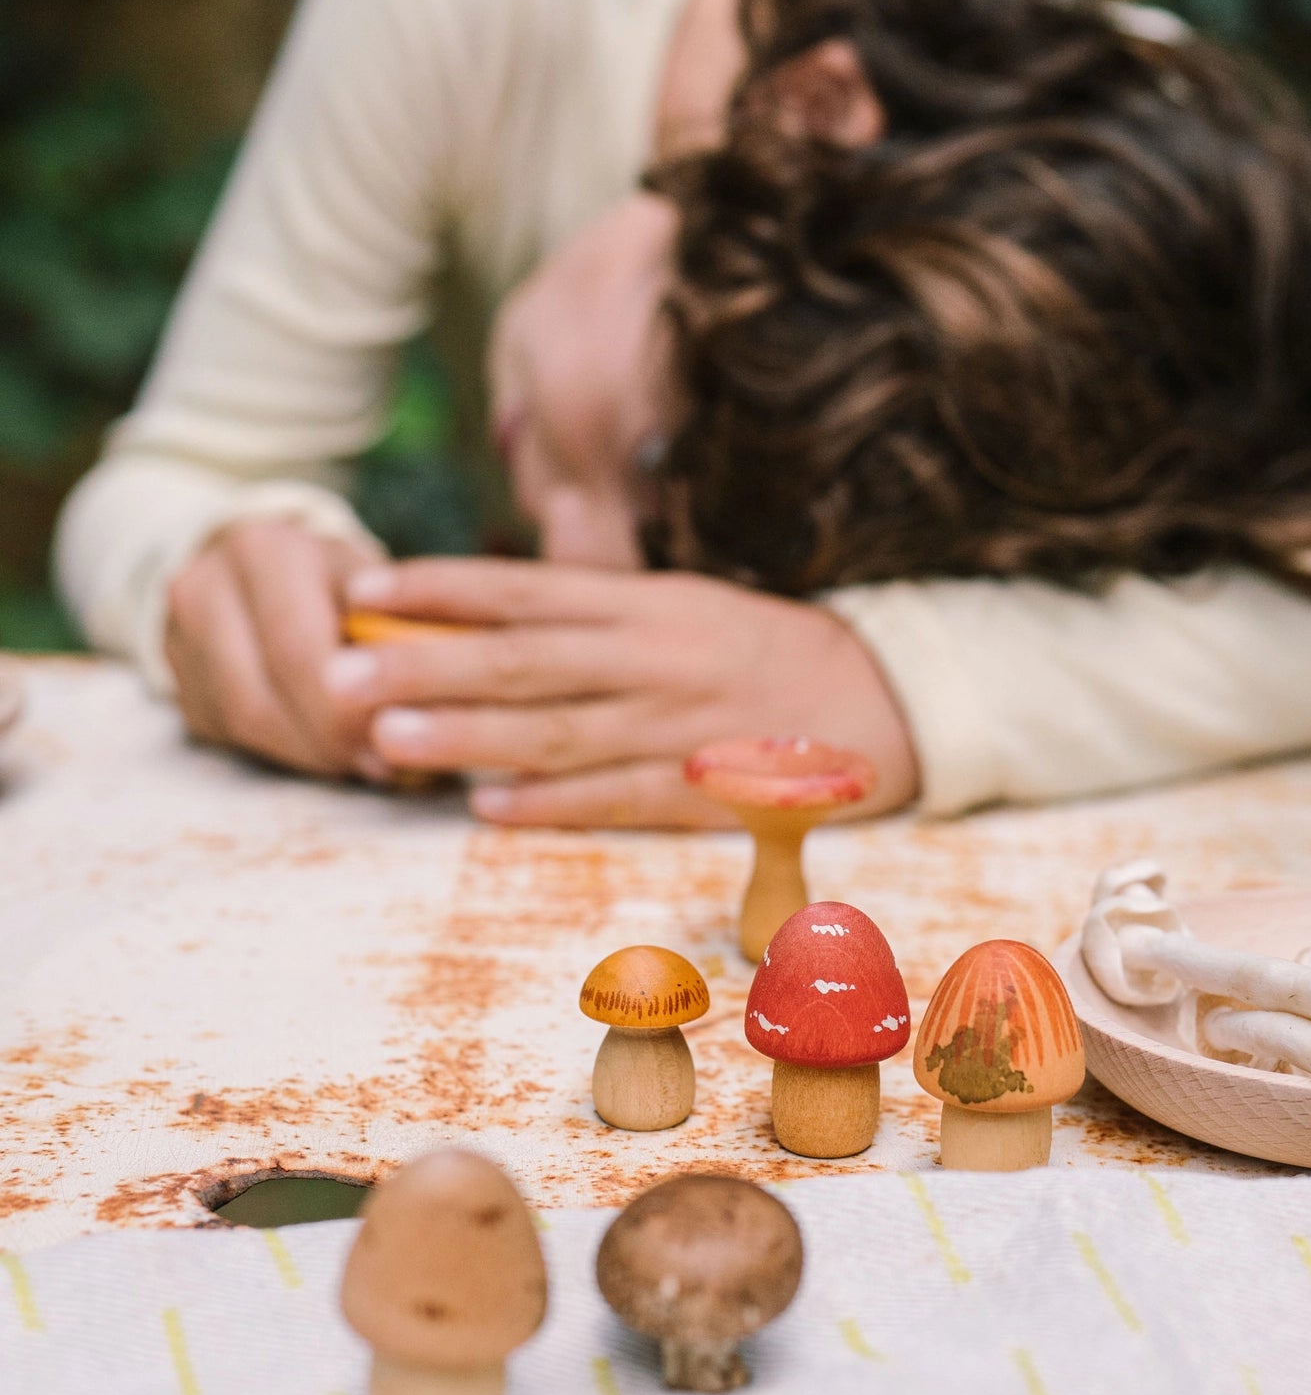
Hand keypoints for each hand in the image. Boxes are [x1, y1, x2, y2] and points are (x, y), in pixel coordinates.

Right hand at [165, 520, 386, 776]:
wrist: (262, 564)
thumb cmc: (344, 581)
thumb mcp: (379, 582)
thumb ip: (402, 631)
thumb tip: (431, 704)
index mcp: (266, 551)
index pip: (297, 648)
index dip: (346, 707)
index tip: (398, 735)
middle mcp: (207, 586)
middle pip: (260, 696)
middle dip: (328, 742)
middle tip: (383, 765)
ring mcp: (179, 636)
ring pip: (241, 722)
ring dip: (308, 755)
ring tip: (363, 764)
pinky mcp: (180, 682)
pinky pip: (230, 733)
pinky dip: (286, 752)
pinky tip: (330, 755)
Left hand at [327, 559, 919, 826]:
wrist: (884, 704)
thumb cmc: (761, 651)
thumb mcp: (683, 604)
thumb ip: (593, 606)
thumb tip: (483, 609)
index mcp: (649, 604)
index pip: (528, 590)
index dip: (443, 589)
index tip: (363, 587)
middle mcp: (659, 658)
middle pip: (528, 660)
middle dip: (429, 665)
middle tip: (342, 674)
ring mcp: (683, 727)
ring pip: (562, 731)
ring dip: (471, 737)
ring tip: (390, 740)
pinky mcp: (707, 792)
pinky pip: (617, 798)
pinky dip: (552, 804)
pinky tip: (486, 807)